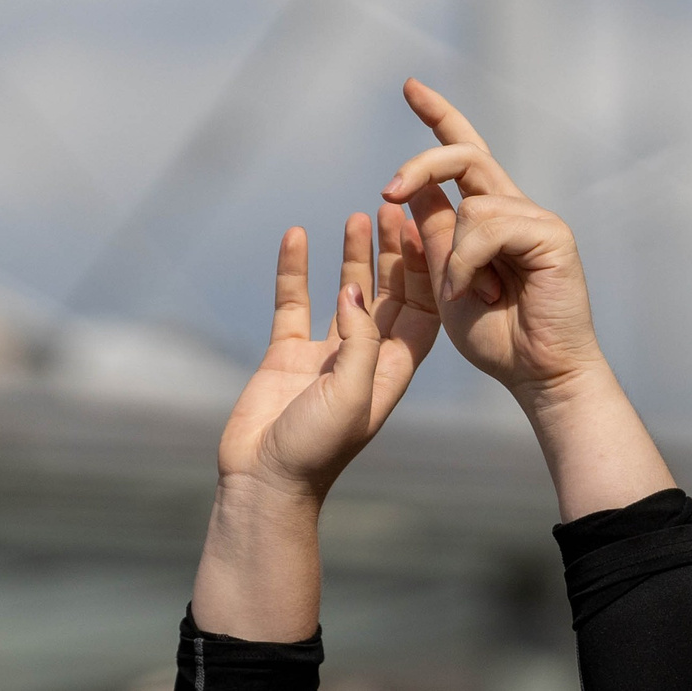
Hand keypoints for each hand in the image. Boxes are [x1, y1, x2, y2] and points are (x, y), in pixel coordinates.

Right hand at [215, 210, 441, 501]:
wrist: (264, 482)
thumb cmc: (316, 449)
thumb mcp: (351, 395)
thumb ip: (358, 339)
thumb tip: (353, 289)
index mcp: (391, 370)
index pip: (421, 311)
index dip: (426, 271)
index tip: (423, 229)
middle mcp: (363, 358)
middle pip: (389, 294)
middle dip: (394, 253)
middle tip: (393, 210)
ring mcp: (324, 355)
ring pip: (345, 292)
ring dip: (353, 255)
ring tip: (358, 216)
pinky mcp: (286, 354)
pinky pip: (293, 302)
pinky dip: (296, 269)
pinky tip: (295, 236)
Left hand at [382, 79, 603, 397]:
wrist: (538, 375)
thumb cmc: (496, 337)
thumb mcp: (444, 283)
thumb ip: (431, 238)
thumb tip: (412, 192)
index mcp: (486, 216)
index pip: (460, 153)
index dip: (438, 117)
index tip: (411, 86)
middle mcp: (512, 208)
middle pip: (464, 155)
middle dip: (422, 162)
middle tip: (387, 189)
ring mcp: (535, 218)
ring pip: (472, 201)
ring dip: (453, 253)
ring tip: (465, 294)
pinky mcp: (552, 234)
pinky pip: (489, 226)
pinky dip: (469, 262)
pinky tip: (478, 292)